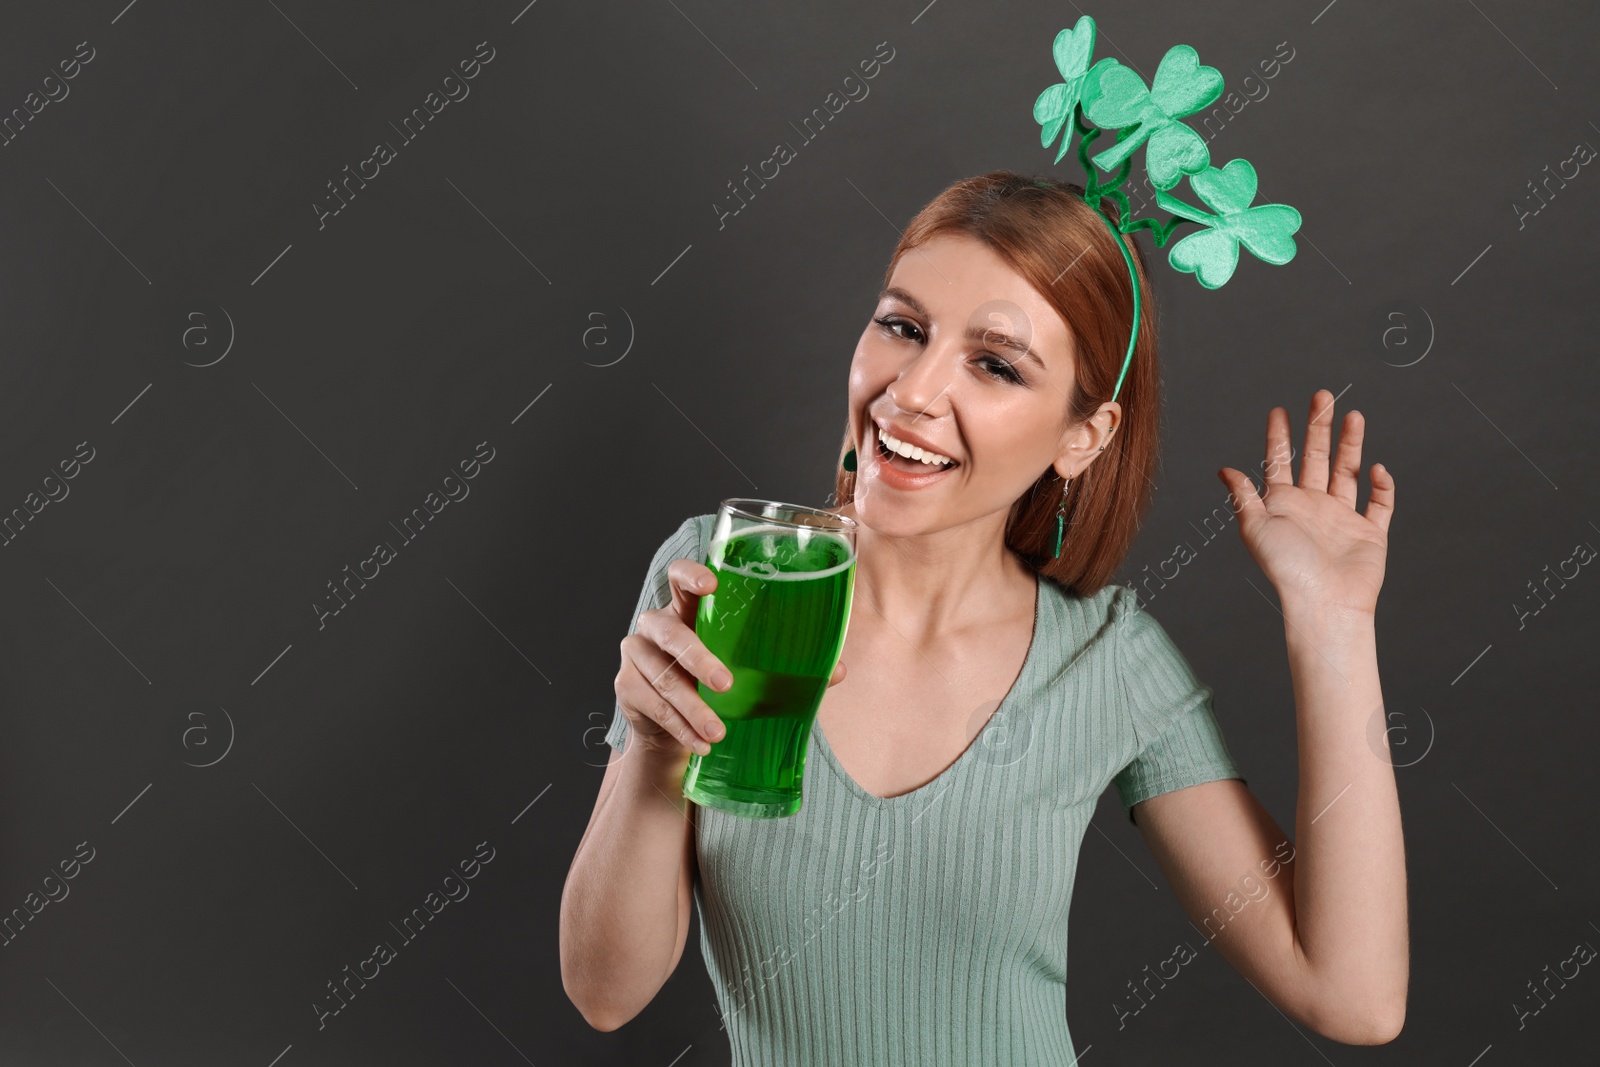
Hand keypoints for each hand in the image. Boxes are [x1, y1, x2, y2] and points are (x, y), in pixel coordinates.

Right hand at [615, 559, 847, 756]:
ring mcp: (637, 655)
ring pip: (663, 677)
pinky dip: (680, 727)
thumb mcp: (750, 671)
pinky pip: (654, 707)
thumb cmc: (718, 686)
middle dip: (698, 658)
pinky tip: (702, 743)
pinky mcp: (626, 687)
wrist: (674, 730)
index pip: (679, 576)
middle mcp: (657, 625)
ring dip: (692, 707)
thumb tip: (837, 670)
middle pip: (670, 632)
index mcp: (688, 609)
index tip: (711, 584)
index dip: (691, 574)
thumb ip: (787, 666)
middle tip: (726, 684)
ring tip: (719, 731)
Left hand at [1217, 389, 1394, 616]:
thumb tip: (1224, 469)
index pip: (1280, 462)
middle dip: (1319, 427)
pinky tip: (1377, 469)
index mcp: (1283, 505)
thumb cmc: (1286, 568)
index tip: (1278, 409)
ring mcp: (1342, 519)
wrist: (1323, 602)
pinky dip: (1382, 486)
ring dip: (1351, 445)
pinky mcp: (1369, 533)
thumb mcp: (1255, 527)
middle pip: (1316, 458)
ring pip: (1348, 472)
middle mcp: (1312, 507)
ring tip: (1353, 415)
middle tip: (1322, 395)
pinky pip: (1380, 505)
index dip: (1278, 437)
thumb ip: (1243, 496)